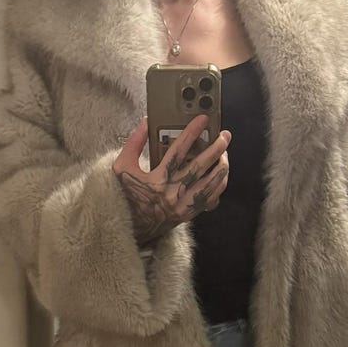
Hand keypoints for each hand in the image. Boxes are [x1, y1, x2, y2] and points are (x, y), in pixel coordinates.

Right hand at [113, 115, 230, 247]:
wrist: (127, 227)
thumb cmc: (125, 195)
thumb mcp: (122, 168)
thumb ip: (134, 143)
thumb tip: (146, 122)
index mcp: (156, 180)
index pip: (178, 151)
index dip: (192, 133)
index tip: (203, 120)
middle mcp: (172, 193)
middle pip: (200, 166)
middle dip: (215, 148)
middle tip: (224, 135)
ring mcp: (182, 205)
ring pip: (210, 184)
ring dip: (221, 167)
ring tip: (225, 153)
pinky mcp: (188, 214)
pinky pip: (210, 199)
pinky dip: (219, 185)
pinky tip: (222, 174)